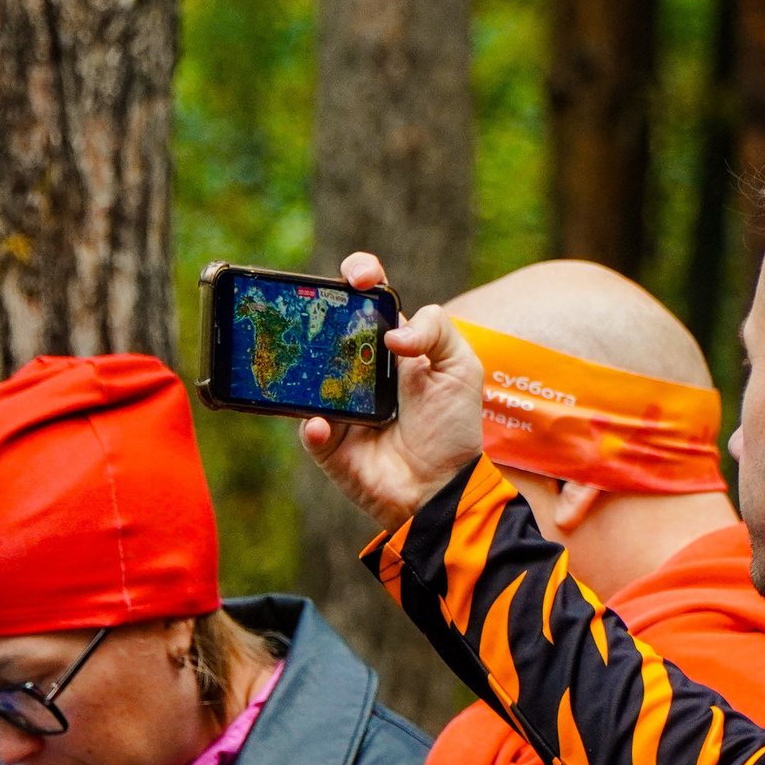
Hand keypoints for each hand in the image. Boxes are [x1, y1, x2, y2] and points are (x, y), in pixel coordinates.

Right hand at [299, 252, 487, 531]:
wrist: (442, 488)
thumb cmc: (453, 427)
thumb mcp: (461, 367)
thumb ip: (436, 331)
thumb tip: (392, 333)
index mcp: (388, 342)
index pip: (365, 297)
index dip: (358, 276)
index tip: (360, 278)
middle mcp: (356, 367)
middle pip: (325, 327)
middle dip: (314, 313)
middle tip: (315, 311)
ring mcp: (337, 403)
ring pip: (305, 374)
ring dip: (303, 367)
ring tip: (311, 364)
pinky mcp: (327, 442)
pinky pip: (308, 428)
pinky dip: (313, 425)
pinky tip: (325, 425)